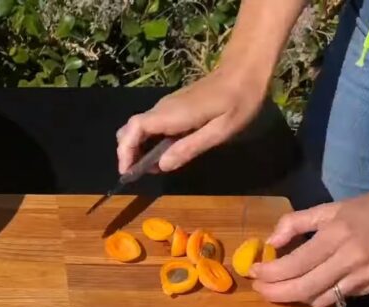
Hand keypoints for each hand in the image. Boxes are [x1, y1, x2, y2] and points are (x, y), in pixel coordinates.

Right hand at [115, 68, 265, 173]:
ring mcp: (166, 106)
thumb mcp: (219, 131)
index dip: (125, 152)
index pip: (133, 131)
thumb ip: (189, 148)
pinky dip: (149, 140)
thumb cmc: (237, 101)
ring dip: (138, 148)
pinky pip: (151, 124)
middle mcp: (162, 109)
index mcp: (170, 115)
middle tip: (140, 173)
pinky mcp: (173, 106)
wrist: (244, 70)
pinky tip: (165, 152)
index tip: (127, 172)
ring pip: (139, 127)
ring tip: (152, 167)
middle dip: (128, 152)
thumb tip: (162, 166)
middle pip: (130, 129)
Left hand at [252, 179, 368, 306]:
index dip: (269, 273)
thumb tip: (271, 241)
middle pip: (303, 289)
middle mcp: (350, 260)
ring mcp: (365, 277)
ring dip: (296, 297)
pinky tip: (311, 288)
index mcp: (336, 236)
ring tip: (282, 289)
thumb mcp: (331, 208)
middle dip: (275, 293)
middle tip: (260, 289)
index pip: (293, 264)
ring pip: (320, 300)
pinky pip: (340, 299)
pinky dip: (320, 296)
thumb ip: (296, 222)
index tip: (253, 273)